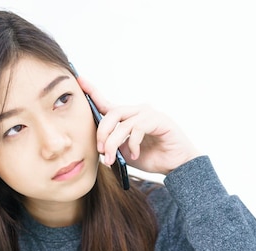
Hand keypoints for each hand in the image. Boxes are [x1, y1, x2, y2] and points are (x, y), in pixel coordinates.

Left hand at [76, 77, 201, 174]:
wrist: (175, 166)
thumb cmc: (152, 157)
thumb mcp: (125, 153)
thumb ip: (113, 146)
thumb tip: (99, 146)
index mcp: (128, 118)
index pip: (107, 104)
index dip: (93, 92)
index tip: (79, 80)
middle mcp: (137, 111)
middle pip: (111, 113)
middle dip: (102, 132)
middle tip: (100, 150)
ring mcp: (149, 114)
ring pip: (123, 122)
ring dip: (113, 142)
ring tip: (112, 158)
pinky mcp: (159, 120)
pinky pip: (138, 128)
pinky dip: (132, 144)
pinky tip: (135, 155)